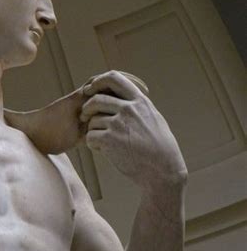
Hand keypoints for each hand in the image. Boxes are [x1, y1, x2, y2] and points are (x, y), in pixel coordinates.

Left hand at [80, 71, 186, 189]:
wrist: (163, 172)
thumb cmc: (161, 148)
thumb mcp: (154, 119)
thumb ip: (138, 106)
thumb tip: (124, 97)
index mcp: (140, 102)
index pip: (114, 78)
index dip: (98, 81)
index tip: (90, 89)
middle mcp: (129, 110)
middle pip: (96, 99)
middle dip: (87, 108)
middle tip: (85, 116)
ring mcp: (118, 124)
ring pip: (93, 121)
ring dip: (93, 130)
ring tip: (103, 141)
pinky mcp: (109, 141)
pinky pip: (90, 137)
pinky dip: (93, 144)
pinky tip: (103, 150)